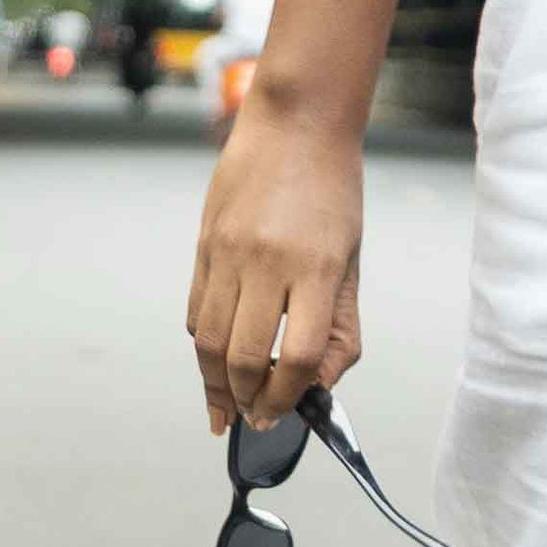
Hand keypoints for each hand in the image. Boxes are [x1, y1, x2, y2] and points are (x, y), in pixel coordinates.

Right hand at [187, 92, 365, 436]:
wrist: (295, 125)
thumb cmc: (331, 195)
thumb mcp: (350, 261)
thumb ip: (341, 327)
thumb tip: (321, 385)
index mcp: (316, 266)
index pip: (303, 354)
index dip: (292, 396)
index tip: (286, 414)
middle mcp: (267, 261)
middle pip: (247, 356)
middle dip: (250, 401)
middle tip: (255, 421)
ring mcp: (229, 253)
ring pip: (210, 342)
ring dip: (216, 385)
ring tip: (227, 408)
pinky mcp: (204, 245)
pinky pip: (196, 311)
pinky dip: (204, 345)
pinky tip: (216, 362)